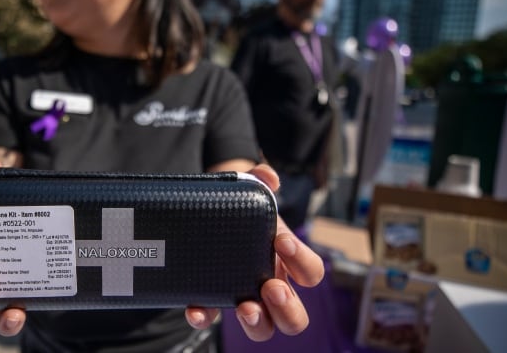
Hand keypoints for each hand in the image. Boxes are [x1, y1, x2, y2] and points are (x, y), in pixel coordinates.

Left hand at [184, 164, 324, 340]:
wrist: (204, 213)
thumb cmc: (239, 209)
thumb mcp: (248, 191)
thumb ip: (259, 179)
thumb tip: (267, 175)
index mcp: (286, 261)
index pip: (311, 272)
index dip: (302, 261)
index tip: (281, 241)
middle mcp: (269, 286)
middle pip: (295, 318)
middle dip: (288, 308)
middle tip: (271, 287)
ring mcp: (244, 298)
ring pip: (264, 329)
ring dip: (259, 323)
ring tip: (245, 307)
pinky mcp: (212, 301)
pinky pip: (212, 320)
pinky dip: (204, 317)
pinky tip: (195, 309)